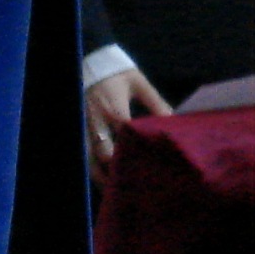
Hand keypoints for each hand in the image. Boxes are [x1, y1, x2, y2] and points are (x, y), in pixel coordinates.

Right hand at [84, 67, 171, 186]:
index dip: (137, 152)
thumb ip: (156, 103)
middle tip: (134, 186)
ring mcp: (85, 126)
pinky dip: (92, 169)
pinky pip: (84, 154)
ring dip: (101, 176)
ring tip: (114, 194)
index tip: (151, 167)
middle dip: (118, 170)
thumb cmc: (118, 73)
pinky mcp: (80, 129)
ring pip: (89, 158)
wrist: (92, 59)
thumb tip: (174, 122)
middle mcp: (97, 121)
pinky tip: (102, 181)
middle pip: (105, 152)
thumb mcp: (139, 83)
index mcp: (115, 108)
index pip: (126, 135)